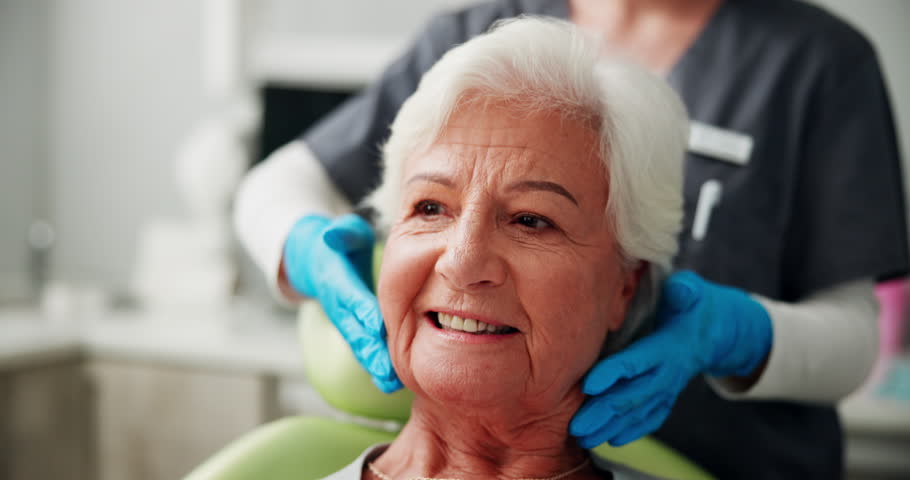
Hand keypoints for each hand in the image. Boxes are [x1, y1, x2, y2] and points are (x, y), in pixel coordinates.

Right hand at [284, 213, 402, 392]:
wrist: (315, 263)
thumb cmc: (340, 244)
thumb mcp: (343, 231)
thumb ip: (342, 233)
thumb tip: (331, 234)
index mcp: (337, 279)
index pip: (350, 294)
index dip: (362, 309)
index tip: (375, 324)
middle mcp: (339, 304)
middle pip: (354, 329)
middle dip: (370, 350)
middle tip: (387, 370)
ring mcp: (345, 320)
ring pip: (359, 345)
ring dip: (374, 365)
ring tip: (391, 385)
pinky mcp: (354, 329)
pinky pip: (365, 348)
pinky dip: (376, 366)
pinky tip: (393, 384)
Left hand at [569, 271, 771, 446]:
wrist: (716, 332)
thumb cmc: (692, 306)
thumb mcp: (691, 292)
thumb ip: (685, 291)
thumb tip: (682, 290)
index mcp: (667, 347)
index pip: (636, 362)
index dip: (613, 373)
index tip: (587, 385)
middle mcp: (668, 373)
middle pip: (632, 396)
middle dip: (603, 412)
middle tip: (575, 427)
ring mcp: (668, 389)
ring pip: (637, 412)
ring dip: (611, 427)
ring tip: (584, 440)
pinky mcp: (667, 397)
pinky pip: (651, 418)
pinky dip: (633, 431)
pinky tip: (613, 440)